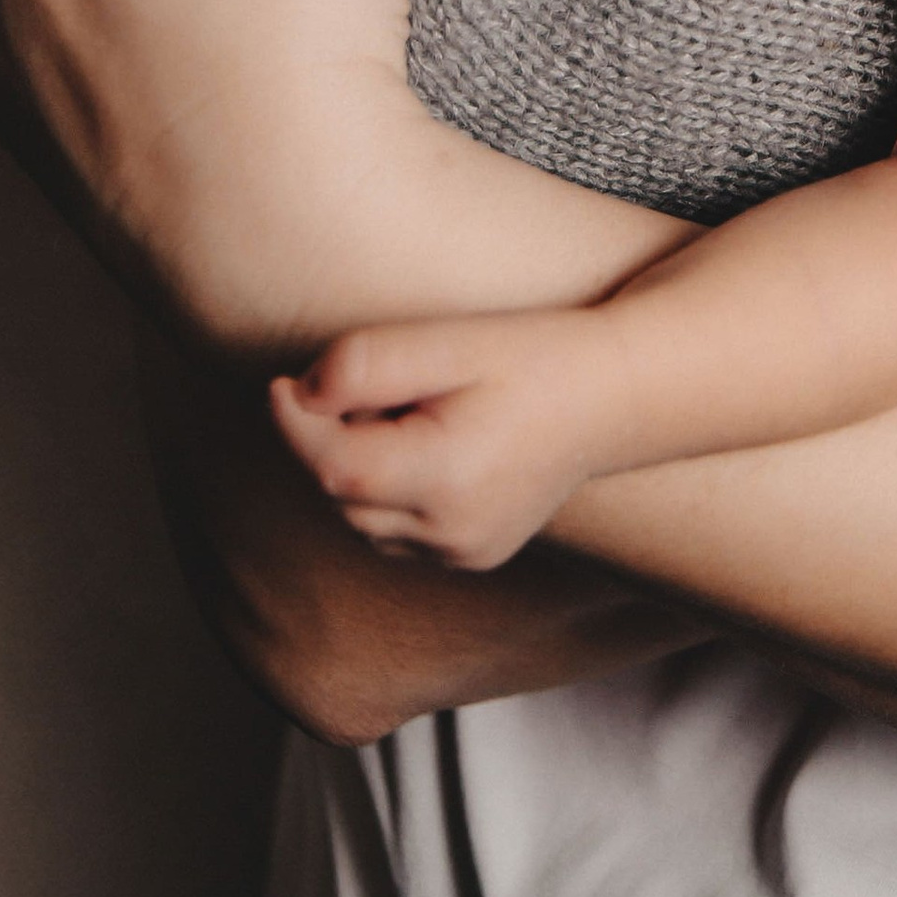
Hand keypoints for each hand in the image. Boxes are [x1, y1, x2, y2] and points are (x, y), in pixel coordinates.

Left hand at [275, 309, 622, 572]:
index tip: (281, 382)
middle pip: (344, 496)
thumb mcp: (450, 340)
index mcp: (446, 479)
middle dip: (331, 441)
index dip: (295, 425)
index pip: (333, 467)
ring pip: (363, 522)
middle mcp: (451, 534)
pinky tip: (425, 446)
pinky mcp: (473, 556)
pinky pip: (397, 535)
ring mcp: (465, 553)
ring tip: (408, 411)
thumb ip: (367, 363)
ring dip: (357, 471)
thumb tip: (301, 394)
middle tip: (373, 383)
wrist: (614, 394)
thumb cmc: (535, 355)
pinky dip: (387, 495)